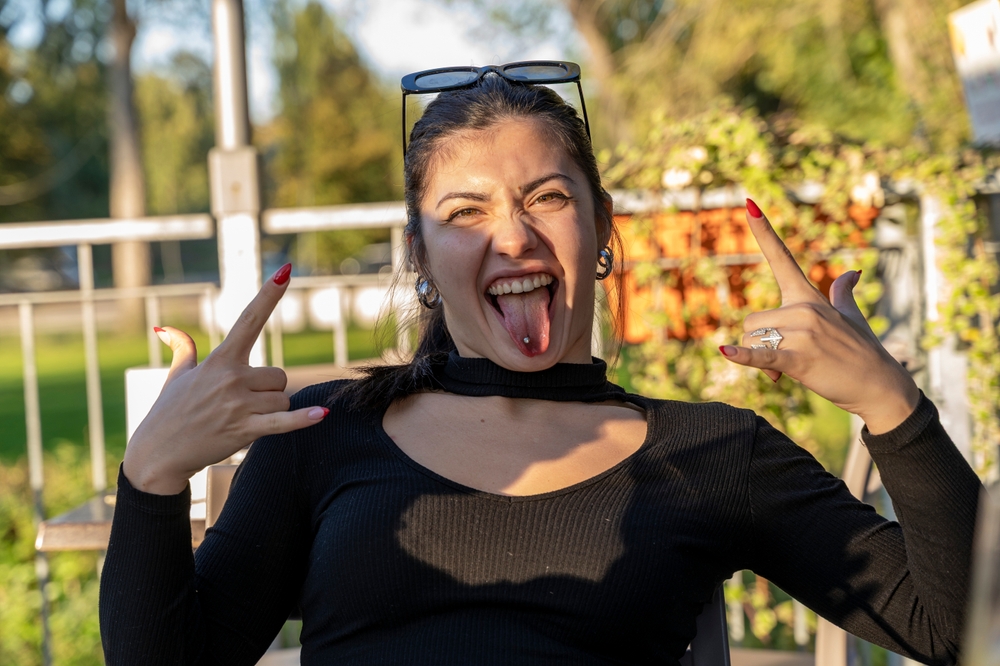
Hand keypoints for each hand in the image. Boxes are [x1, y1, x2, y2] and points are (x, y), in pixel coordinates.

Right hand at [122, 263, 328, 494]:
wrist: (156, 455)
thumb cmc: (168, 413)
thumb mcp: (176, 377)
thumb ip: (182, 349)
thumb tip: (166, 329)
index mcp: (219, 359)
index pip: (249, 319)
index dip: (269, 295)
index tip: (285, 271)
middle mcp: (231, 377)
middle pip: (279, 376)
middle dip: (269, 390)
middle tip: (242, 404)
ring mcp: (239, 404)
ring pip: (283, 399)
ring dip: (272, 410)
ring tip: (242, 420)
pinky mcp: (245, 430)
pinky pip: (284, 421)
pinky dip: (304, 419)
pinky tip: (323, 414)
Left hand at [719, 199, 919, 434]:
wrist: (880, 387)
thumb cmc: (863, 352)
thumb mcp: (852, 317)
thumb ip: (843, 293)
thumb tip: (853, 271)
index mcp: (810, 297)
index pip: (782, 257)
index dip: (764, 231)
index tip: (749, 203)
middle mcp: (804, 309)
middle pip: (753, 322)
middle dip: (760, 344)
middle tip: (786, 360)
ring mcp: (802, 334)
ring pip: (753, 341)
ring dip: (762, 359)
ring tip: (789, 370)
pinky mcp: (799, 359)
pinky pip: (762, 355)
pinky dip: (743, 357)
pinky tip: (724, 352)